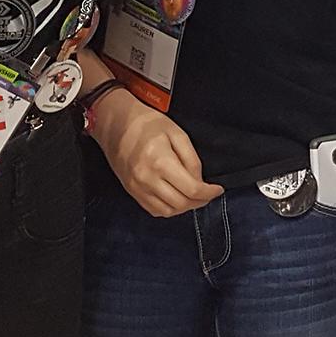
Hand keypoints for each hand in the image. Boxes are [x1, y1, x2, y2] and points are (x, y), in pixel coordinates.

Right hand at [87, 92, 222, 216]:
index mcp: (161, 162)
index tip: (218, 190)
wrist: (117, 125)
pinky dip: (170, 209)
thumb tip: (200, 181)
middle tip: (209, 194)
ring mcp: (137, 188)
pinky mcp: (131, 192)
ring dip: (185, 208)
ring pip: (168, 211)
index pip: (191, 189)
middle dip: (200, 202)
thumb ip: (192, 159)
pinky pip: (154, 210)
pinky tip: (178, 199)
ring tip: (195, 197)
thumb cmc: (149, 124)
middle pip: (181, 203)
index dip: (209, 193)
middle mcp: (147, 179)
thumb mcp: (177, 134)